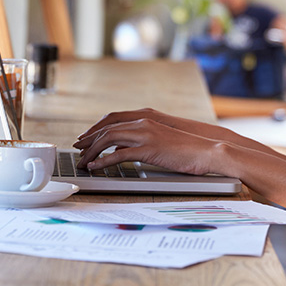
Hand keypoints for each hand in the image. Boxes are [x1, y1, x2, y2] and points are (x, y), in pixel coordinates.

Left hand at [76, 108, 285, 168]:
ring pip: (109, 139)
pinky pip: (119, 155)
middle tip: (77, 148)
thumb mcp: (162, 139)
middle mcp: (143, 122)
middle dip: (88, 138)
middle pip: (107, 127)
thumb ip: (143, 139)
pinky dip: (103, 161)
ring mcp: (145, 134)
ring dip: (92, 151)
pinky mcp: (149, 149)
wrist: (208, 150)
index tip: (85, 137)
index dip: (96, 127)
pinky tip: (96, 168)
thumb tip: (124, 147)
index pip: (113, 118)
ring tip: (83, 161)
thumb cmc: (187, 148)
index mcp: (146, 117)